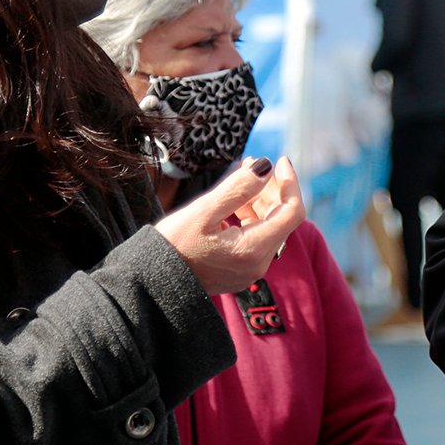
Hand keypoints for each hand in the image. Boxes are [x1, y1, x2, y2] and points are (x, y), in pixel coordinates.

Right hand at [155, 156, 304, 294]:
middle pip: (281, 219)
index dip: (290, 183)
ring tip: (242, 176)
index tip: (279, 160)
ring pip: (268, 227)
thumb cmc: (172, 247)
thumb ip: (238, 188)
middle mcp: (258, 263)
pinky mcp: (238, 269)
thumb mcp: (204, 211)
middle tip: (252, 164)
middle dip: (272, 188)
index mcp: (254, 250)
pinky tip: (234, 202)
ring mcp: (249, 269)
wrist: (152, 284)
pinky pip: (255, 238)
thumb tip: (265, 166)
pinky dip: (250, 216)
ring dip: (260, 200)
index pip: (292, 212)